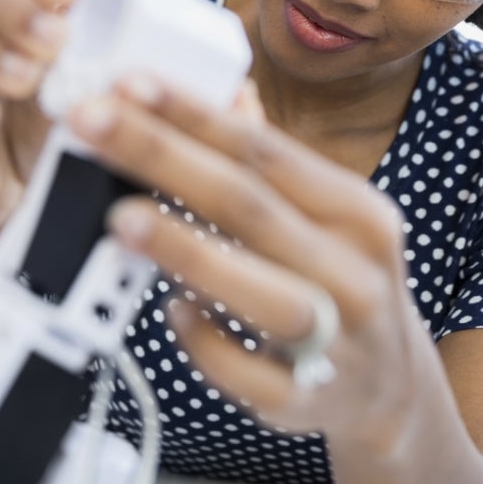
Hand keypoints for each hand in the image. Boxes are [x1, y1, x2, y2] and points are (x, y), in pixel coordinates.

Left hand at [66, 75, 426, 447]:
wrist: (391, 390)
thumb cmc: (337, 283)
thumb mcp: (325, 217)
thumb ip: (267, 161)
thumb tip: (218, 92)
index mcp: (356, 210)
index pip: (263, 149)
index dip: (192, 112)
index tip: (129, 81)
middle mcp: (354, 268)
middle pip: (248, 204)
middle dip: (162, 157)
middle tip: (90, 121)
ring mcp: (338, 340)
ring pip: (260, 290)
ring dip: (185, 249)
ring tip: (118, 216)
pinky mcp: (307, 402)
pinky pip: (248, 374)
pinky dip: (205, 342)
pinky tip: (171, 311)